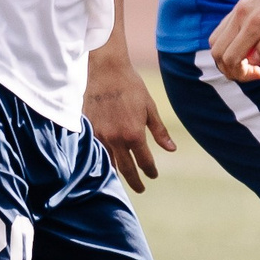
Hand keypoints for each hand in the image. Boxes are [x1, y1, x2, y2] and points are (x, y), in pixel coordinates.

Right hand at [83, 54, 175, 192]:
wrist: (105, 70)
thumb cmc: (131, 86)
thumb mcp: (150, 108)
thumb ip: (159, 131)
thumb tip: (171, 150)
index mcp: (134, 134)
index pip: (144, 162)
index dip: (150, 171)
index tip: (153, 176)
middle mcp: (116, 139)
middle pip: (125, 169)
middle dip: (134, 182)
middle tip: (140, 189)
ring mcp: (99, 136)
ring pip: (107, 163)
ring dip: (116, 173)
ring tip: (122, 179)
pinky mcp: (87, 129)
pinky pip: (93, 151)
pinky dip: (100, 160)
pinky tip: (103, 163)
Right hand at [207, 0, 259, 82]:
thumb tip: (254, 59)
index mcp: (255, 24)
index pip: (231, 58)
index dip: (242, 74)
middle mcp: (241, 15)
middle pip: (217, 52)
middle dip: (230, 69)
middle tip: (253, 71)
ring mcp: (239, 9)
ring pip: (216, 41)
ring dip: (227, 56)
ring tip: (249, 60)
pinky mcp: (241, 6)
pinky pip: (223, 30)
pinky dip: (228, 44)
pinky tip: (249, 45)